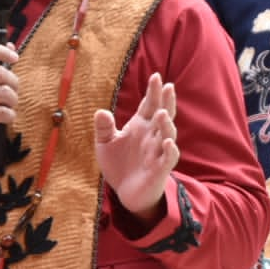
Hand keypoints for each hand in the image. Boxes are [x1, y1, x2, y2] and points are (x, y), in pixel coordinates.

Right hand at [0, 41, 19, 155]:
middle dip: (13, 83)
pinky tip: (5, 116)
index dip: (2, 51)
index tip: (14, 57)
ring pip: (5, 92)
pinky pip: (3, 112)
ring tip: (9, 104)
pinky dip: (9, 115)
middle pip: (0, 73)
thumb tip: (10, 47)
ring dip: (13, 100)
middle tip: (13, 90)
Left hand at [94, 73, 178, 228]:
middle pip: (163, 115)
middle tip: (168, 86)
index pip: (149, 105)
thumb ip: (104, 128)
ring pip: (167, 134)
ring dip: (166, 124)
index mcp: (141, 125)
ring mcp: (158, 151)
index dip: (153, 91)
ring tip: (162, 113)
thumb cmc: (119, 164)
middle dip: (166, 101)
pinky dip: (170, 150)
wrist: (126, 192)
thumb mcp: (105, 144)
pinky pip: (168, 158)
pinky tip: (168, 142)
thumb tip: (100, 112)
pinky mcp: (160, 169)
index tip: (155, 76)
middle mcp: (152, 135)